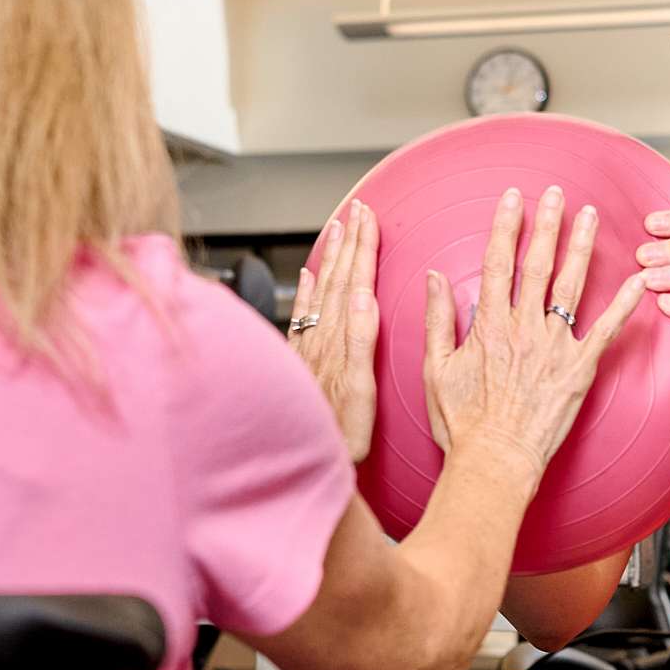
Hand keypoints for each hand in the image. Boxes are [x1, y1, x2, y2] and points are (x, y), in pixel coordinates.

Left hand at [290, 200, 378, 462]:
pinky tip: (307, 274)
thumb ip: (361, 343)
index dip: (364, 247)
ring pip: (321, 289)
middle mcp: (321, 339)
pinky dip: (306, 290)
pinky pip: (303, 314)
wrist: (300, 460)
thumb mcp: (360, 395)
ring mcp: (308, 347)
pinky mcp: (300, 360)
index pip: (356, 282)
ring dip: (332, 256)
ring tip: (338, 227)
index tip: (370, 216)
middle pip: (339, 278)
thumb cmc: (337, 436)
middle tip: (358, 209)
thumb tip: (365, 296)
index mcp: (341, 342)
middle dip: (350, 241)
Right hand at [422, 186, 644, 476]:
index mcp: (489, 325)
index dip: (506, 226)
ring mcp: (554, 347)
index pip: (498, 262)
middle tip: (556, 193)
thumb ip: (436, 319)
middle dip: (547, 224)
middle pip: (538, 264)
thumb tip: (433, 278)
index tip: (512, 199)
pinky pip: (606, 330)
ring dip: (582, 247)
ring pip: (571, 285)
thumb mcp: (435, 369)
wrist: (494, 462)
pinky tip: (640, 281)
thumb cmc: (462, 424)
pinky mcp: (580, 370)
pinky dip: (625, 304)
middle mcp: (524, 328)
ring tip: (591, 216)